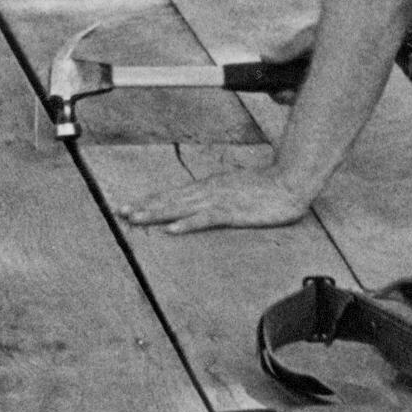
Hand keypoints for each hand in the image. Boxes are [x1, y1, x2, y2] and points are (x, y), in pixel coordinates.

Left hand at [113, 164, 314, 236]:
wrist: (291, 182)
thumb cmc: (268, 187)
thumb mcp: (238, 190)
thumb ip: (220, 196)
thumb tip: (203, 204)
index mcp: (209, 186)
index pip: (173, 194)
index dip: (151, 200)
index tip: (129, 206)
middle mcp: (209, 191)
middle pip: (171, 199)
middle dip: (145, 206)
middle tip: (120, 212)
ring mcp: (219, 200)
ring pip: (181, 207)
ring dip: (157, 213)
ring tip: (136, 218)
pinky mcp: (232, 212)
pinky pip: (206, 219)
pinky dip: (188, 224)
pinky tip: (172, 229)